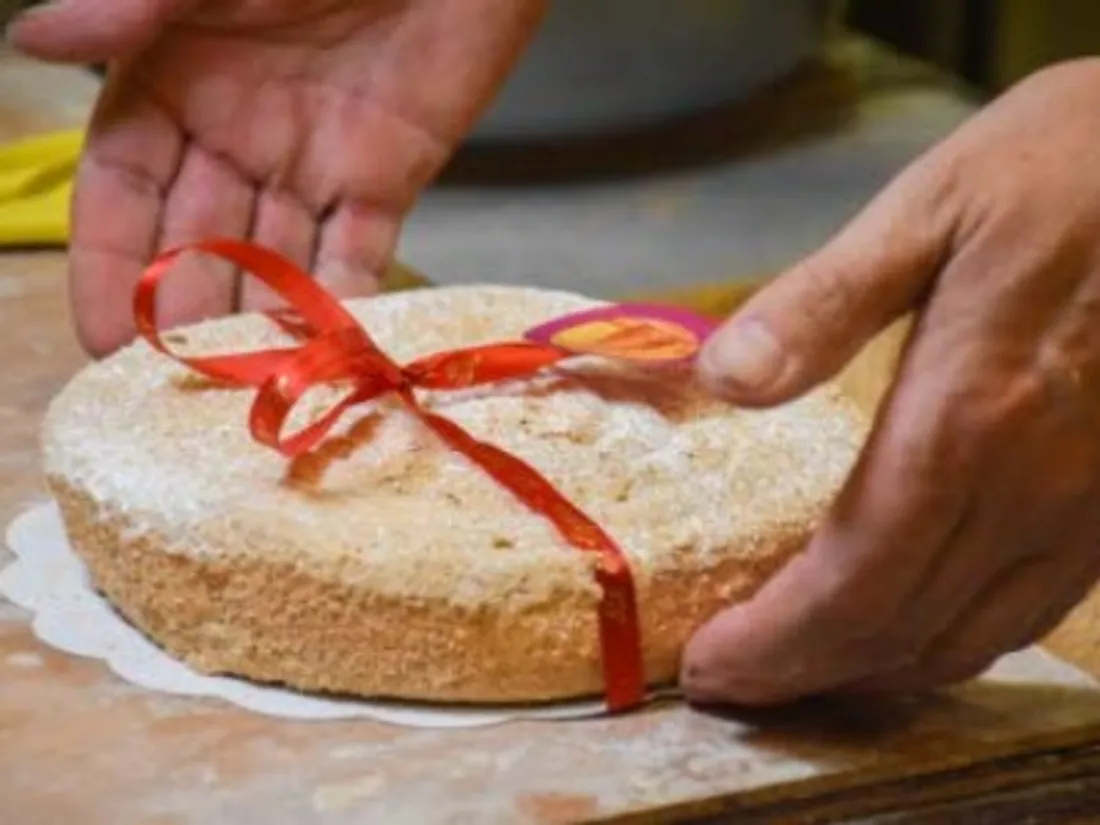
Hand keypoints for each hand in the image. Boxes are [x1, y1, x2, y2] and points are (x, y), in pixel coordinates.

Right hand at [8, 0, 544, 355]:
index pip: (123, 188)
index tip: (104, 338)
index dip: (110, 264)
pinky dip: (346, 299)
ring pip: (274, 260)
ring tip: (246, 388)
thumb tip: (31, 40)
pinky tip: (329, 352)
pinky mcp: (387, 177)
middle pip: (197, 243)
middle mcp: (236, 135)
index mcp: (175, 83)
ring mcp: (314, 162)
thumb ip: (137, 10)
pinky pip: (358, 251)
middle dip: (185, 313)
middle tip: (180, 385)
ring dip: (260, 322)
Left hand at [682, 58, 1099, 704]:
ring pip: (970, 642)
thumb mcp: (930, 209)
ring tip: (799, 672)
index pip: (850, 581)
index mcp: (967, 418)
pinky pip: (1031, 611)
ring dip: (873, 675)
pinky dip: (950, 644)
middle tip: (730, 682)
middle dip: (801, 675)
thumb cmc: (1072, 168)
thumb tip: (722, 380)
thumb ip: (822, 304)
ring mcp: (1092, 508)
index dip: (772, 642)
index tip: (706, 664)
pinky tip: (908, 630)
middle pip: (900, 631)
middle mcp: (1035, 488)